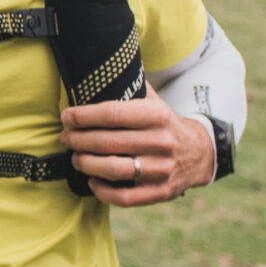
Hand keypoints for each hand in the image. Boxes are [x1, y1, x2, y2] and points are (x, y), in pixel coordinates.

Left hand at [59, 86, 214, 207]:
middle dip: (78, 140)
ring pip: (114, 169)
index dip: (83, 116)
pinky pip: (126, 197)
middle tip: (65, 137)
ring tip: (75, 157)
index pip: (112, 113)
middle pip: (108, 142)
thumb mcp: (154, 101)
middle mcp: (161, 141)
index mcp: (157, 115)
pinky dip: (103, 191)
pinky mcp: (160, 191)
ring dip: (86, 164)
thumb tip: (97, 69)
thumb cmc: (164, 124)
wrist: (200, 153)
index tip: (66, 117)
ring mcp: (162, 169)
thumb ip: (130, 87)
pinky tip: (92, 181)